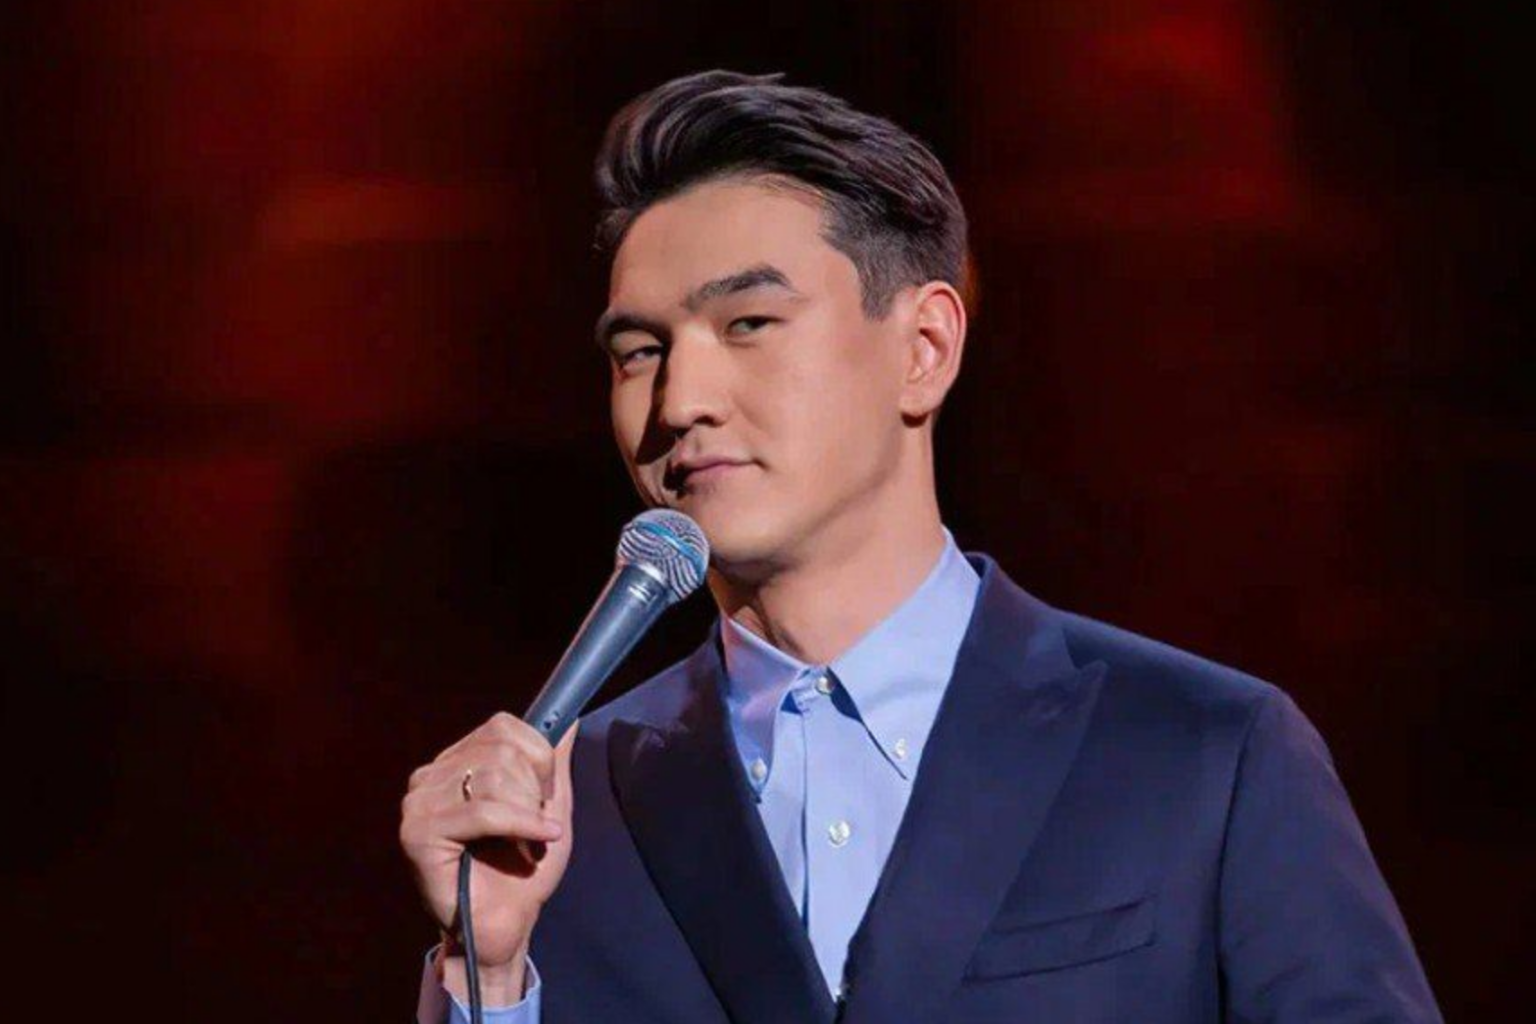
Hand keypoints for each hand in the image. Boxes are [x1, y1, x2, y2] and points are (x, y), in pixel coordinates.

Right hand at [400, 712, 577, 1001]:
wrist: (505, 926)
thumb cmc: (523, 872)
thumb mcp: (548, 806)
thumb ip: (553, 762)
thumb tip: (569, 719)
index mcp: (456, 763)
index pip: (502, 727)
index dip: (537, 758)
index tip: (544, 795)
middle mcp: (431, 776)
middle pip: (500, 751)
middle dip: (534, 791)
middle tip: (535, 826)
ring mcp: (419, 803)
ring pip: (491, 778)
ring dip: (526, 813)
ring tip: (527, 842)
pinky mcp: (418, 832)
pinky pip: (482, 811)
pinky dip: (520, 824)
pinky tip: (537, 842)